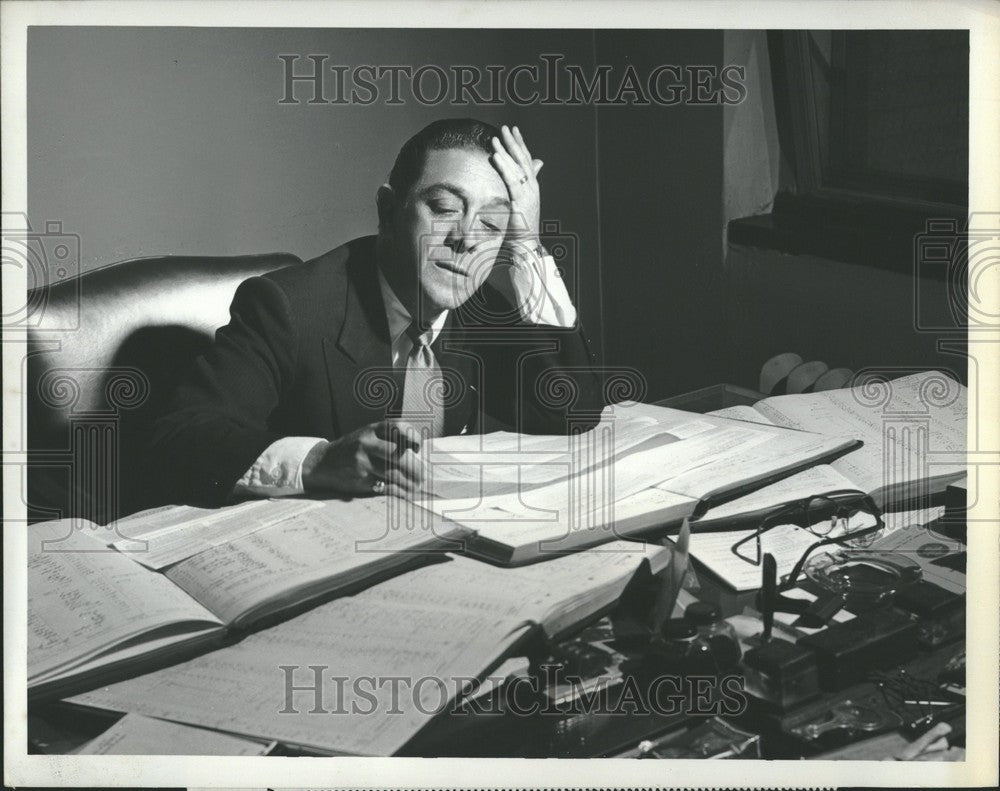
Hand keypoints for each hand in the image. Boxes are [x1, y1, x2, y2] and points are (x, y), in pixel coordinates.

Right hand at [301, 420, 424, 497]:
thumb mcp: (368, 436)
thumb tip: (416, 454)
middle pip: (398, 454)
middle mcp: (366, 442)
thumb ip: (388, 440)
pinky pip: (384, 485)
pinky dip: (397, 490)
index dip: (412, 436)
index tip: (417, 447)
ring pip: (393, 473)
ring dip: (408, 482)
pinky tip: (403, 492)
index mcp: (372, 429)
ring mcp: (362, 461)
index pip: (398, 427)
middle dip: (414, 467)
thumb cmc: (353, 449)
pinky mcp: (360, 478)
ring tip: (415, 487)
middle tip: (422, 476)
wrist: (324, 463)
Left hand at [490, 125, 542, 244]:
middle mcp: (532, 188)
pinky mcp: (521, 203)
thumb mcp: (522, 204)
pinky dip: (504, 168)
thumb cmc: (521, 228)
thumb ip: (522, 188)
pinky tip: (496, 156)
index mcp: (532, 187)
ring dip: (506, 152)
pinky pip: (511, 182)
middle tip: (505, 127)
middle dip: (514, 143)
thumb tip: (529, 175)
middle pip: (523, 160)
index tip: (513, 130)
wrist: (526, 247)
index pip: (526, 160)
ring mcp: (528, 195)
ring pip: (517, 168)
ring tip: (496, 138)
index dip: (520, 144)